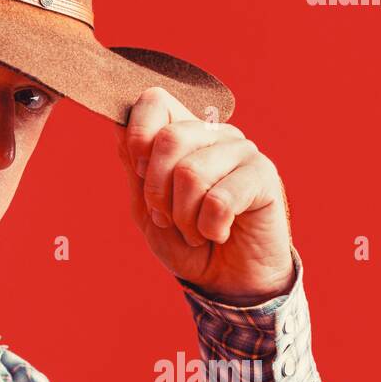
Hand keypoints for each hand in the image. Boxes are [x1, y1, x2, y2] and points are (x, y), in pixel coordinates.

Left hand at [114, 87, 294, 303]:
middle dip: (157, 191)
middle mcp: (213, 134)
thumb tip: (117, 123)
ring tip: (196, 231)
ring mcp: (241, 151)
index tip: (139, 173)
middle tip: (169, 218)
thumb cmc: (187, 242)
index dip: (138, 136)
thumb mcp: (147, 209)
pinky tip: (220, 233)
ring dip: (184, 217)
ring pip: (191, 172)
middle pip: (168, 139)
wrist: (227, 281)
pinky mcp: (264, 175)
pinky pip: (220, 199)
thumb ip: (133, 167)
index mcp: (183, 134)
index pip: (154, 100)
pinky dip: (210, 228)